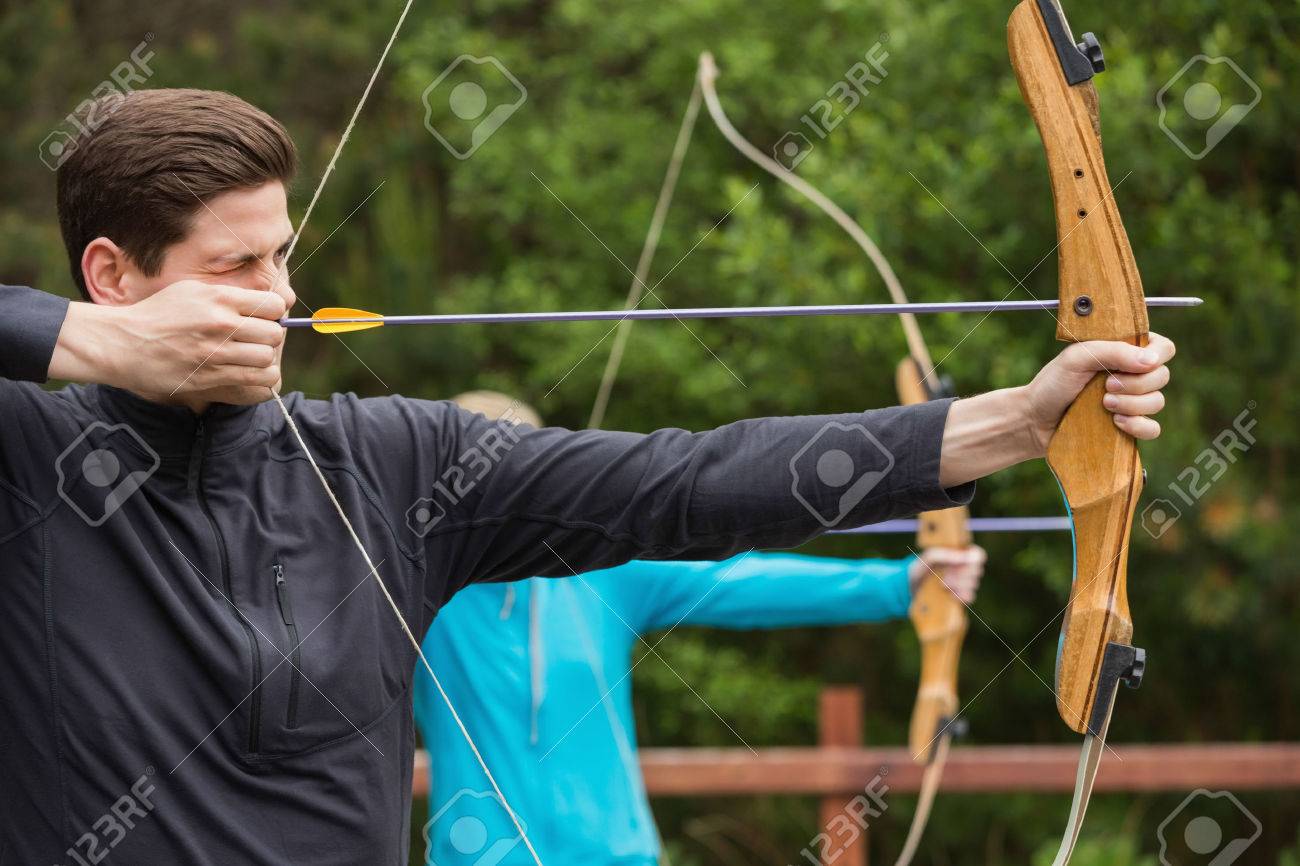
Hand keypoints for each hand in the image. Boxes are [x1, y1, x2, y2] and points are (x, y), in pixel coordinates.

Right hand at [54, 280, 287, 404]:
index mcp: (218, 298)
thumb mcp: (192, 292)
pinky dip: (260, 379)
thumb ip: (229, 296)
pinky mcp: (210, 377)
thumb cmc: (159, 314)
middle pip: (274, 333)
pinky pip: (255, 380)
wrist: (123, 343)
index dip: (274, 313)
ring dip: (264, 360)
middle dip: (270, 338)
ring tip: (252, 358)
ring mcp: (215, 352)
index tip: (264, 318)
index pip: (274, 304)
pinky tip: (250, 374)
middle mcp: (220, 323)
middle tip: (257, 340)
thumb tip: (270, 303)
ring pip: (267, 358)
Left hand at [907, 546, 985, 602]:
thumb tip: (967, 556)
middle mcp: (965, 568)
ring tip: (942, 585)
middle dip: (960, 575)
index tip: (959, 564)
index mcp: (959, 554)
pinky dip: (958, 596)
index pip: (978, 555)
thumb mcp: (928, 558)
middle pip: (977, 571)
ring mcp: (964, 583)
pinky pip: (969, 596)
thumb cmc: (920, 569)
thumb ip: (945, 554)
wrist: (910, 589)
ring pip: (974, 584)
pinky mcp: (961, 597)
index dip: (973, 560)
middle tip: (945, 576)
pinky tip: (948, 594)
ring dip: (956, 585)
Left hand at [1022, 333, 1175, 454]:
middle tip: (1105, 387)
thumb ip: (1112, 351)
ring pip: (1158, 402)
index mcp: (1124, 352)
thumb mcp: (1076, 358)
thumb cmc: (1052, 384)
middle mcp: (1132, 375)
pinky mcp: (1129, 427)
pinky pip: (1153, 429)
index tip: (1134, 364)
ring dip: (1132, 404)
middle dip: (1136, 384)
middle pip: (1162, 376)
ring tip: (1104, 405)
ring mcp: (1132, 402)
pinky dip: (1139, 426)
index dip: (1156, 355)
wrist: (1035, 420)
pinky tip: (1116, 423)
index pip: (1162, 347)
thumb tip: (1151, 360)